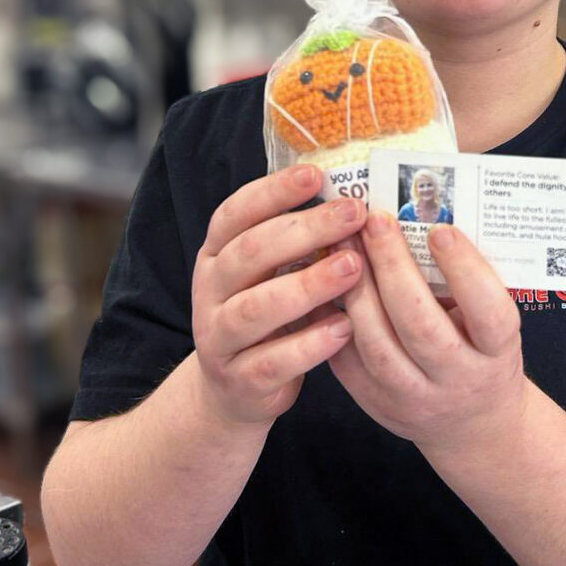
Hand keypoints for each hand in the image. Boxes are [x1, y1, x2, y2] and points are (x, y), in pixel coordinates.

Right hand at [191, 165, 366, 426]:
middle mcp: (211, 291)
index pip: (236, 213)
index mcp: (217, 253)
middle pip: (251, 252)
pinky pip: (272, 361)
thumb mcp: (272, 272)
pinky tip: (345, 327)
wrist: (234, 390)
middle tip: (355, 214)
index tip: (317, 174)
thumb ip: (299, 240)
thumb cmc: (268, 314)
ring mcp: (219, 338)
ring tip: (353, 266)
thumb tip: (354, 198)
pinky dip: (309, 344)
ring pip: (256, 308)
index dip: (274, 192)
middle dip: (306, 229)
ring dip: (308, 284)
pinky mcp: (239, 381)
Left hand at [323, 212, 526, 456]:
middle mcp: (457, 380)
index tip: (440, 228)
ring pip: (376, 343)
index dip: (464, 269)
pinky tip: (326, 279)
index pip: (487, 311)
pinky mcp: (376, 404)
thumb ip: (467, 283)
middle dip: (393, 266)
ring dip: (356, 287)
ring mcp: (413, 398)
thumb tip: (421, 220)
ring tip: (344, 243)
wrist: (473, 422)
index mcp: (497, 353)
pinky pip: (346, 358)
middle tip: (376, 221)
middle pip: (420, 324)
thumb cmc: (484, 352)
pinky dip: (333, 315)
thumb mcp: (493, 322)